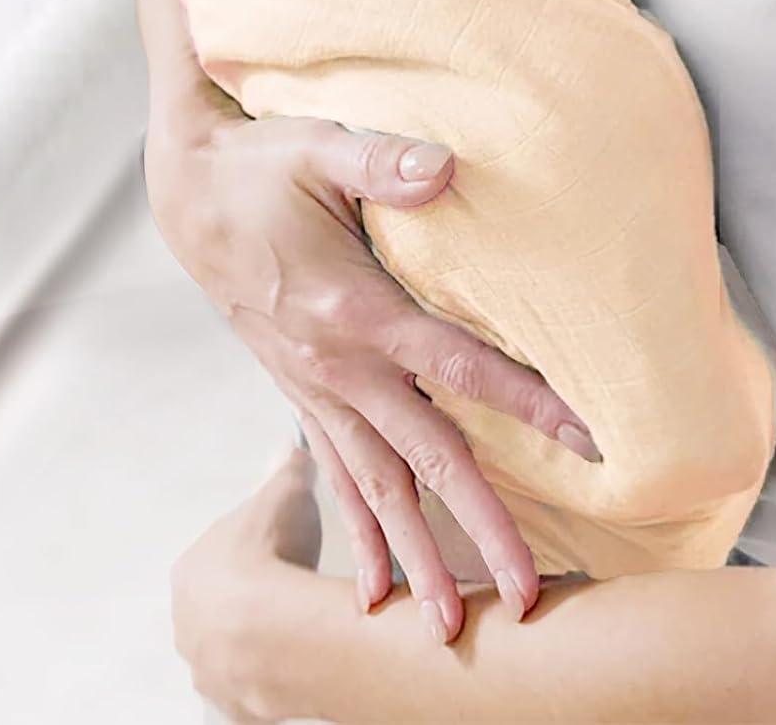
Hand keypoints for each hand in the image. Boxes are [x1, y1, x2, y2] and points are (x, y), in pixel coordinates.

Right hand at [144, 108, 601, 644]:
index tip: (589, 443)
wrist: (186, 196)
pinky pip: (336, 476)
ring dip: (419, 557)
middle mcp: (336, 369)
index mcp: (354, 312)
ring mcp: (315, 391)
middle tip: (526, 597)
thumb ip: (383, 162)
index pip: (460, 367)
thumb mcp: (319, 147)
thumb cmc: (261, 165)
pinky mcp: (302, 395)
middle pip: (425, 459)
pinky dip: (358, 535)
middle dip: (480, 528)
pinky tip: (373, 590)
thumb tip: (446, 167)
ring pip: (378, 489)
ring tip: (452, 627)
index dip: (529, 404)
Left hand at [171, 444, 320, 722]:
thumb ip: (285, 469)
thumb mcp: (284, 491)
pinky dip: (271, 673)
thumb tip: (287, 453)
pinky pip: (251, 684)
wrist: (277, 630)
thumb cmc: (268, 558)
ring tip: (298, 622)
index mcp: (189, 571)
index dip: (249, 547)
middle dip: (250, 595)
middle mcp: (187, 623)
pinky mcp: (233, 701)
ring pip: (230, 648)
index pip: (216, 555)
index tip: (275, 545)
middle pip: (219, 605)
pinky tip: (297, 656)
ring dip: (258, 637)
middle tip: (289, 582)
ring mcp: (207, 666)